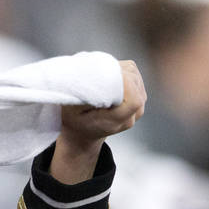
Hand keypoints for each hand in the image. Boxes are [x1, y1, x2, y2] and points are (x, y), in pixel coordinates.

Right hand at [51, 60, 146, 182]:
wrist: (80, 137)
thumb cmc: (70, 122)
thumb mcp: (68, 108)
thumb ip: (82, 92)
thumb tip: (93, 74)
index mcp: (118, 120)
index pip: (133, 96)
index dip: (122, 81)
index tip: (104, 73)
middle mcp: (133, 116)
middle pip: (135, 82)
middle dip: (117, 72)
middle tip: (97, 71)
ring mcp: (139, 110)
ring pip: (136, 76)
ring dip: (119, 72)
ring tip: (100, 77)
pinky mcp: (140, 100)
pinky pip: (135, 77)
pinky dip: (122, 73)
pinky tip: (108, 80)